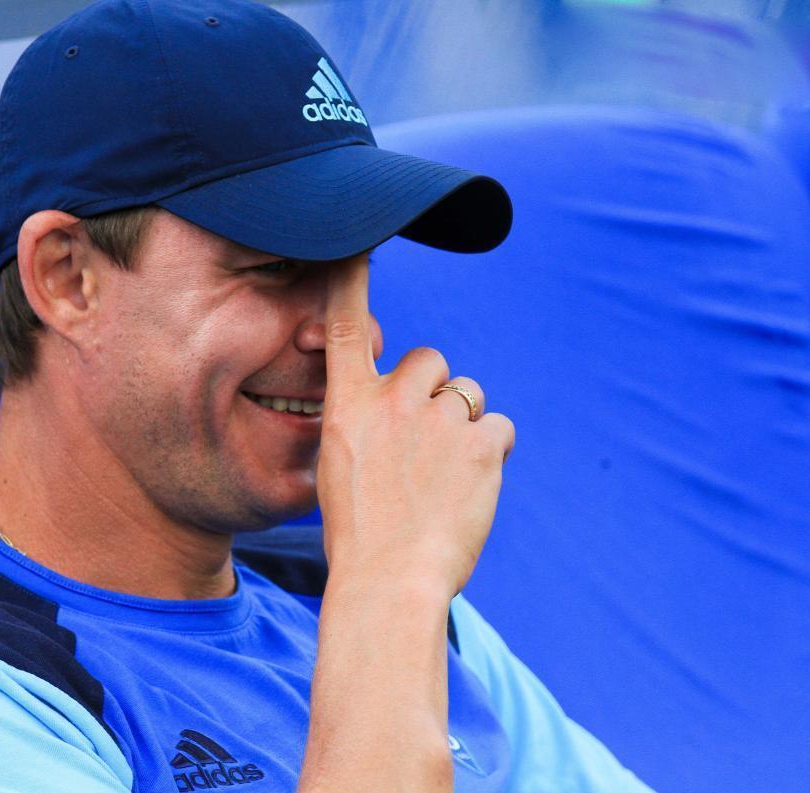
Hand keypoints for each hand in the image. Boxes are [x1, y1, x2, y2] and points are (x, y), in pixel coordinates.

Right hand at [316, 256, 514, 598]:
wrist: (388, 582)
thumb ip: (367, 425)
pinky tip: (470, 486)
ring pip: (468, 396)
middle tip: (426, 440)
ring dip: (463, 425)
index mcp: (347, 406)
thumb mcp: (339, 468)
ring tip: (445, 477)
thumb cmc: (359, 534)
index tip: (353, 246)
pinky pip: (499, 427)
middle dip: (434, 389)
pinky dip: (491, 452)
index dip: (350, 279)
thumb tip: (409, 409)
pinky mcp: (482, 446)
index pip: (345, 326)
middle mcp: (392, 401)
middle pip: (429, 359)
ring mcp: (439, 421)